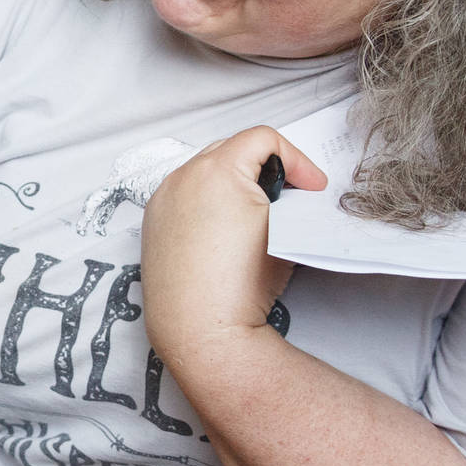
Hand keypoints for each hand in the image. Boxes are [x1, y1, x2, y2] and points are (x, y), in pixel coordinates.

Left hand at [139, 126, 325, 365]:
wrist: (201, 326)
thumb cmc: (242, 282)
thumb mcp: (283, 228)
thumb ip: (287, 197)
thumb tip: (285, 193)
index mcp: (216, 169)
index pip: (263, 139)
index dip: (297, 159)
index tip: (312, 187)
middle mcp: (181, 176)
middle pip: (231, 150)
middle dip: (264, 167)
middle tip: (290, 196)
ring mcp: (162, 198)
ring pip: (204, 172)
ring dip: (233, 182)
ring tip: (256, 212)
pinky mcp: (152, 221)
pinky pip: (184, 195)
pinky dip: (207, 201)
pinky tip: (223, 228)